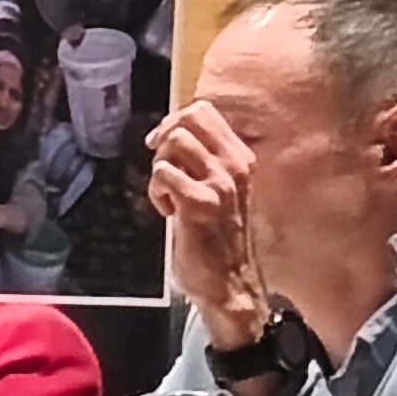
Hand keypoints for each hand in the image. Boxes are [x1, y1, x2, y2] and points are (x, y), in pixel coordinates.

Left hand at [146, 100, 270, 344]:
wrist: (229, 283)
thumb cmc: (218, 239)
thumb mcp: (219, 190)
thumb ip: (203, 161)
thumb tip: (171, 134)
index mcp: (240, 159)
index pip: (204, 112)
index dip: (174, 122)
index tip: (162, 144)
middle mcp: (235, 166)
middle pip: (189, 118)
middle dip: (165, 137)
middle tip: (162, 167)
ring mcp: (220, 184)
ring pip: (174, 142)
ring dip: (160, 167)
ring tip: (169, 195)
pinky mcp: (200, 203)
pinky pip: (162, 174)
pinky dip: (156, 192)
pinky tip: (168, 212)